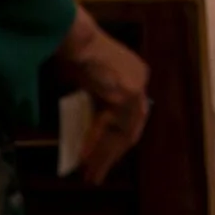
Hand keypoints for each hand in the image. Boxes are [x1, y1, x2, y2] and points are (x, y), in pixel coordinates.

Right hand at [54, 9, 150, 183]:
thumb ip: (94, 99)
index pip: (128, 115)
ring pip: (123, 132)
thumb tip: (87, 124)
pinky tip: (84, 158)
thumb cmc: (74, 51)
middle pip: (129, 127)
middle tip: (95, 174)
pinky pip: (112, 127)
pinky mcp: (127, 94)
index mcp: (133, 74)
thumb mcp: (87, 79)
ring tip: (90, 175)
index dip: (114, 140)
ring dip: (105, 156)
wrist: (76, 38)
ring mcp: (137, 87)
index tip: (99, 156)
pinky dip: (97, 143)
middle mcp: (140, 80)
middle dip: (111, 154)